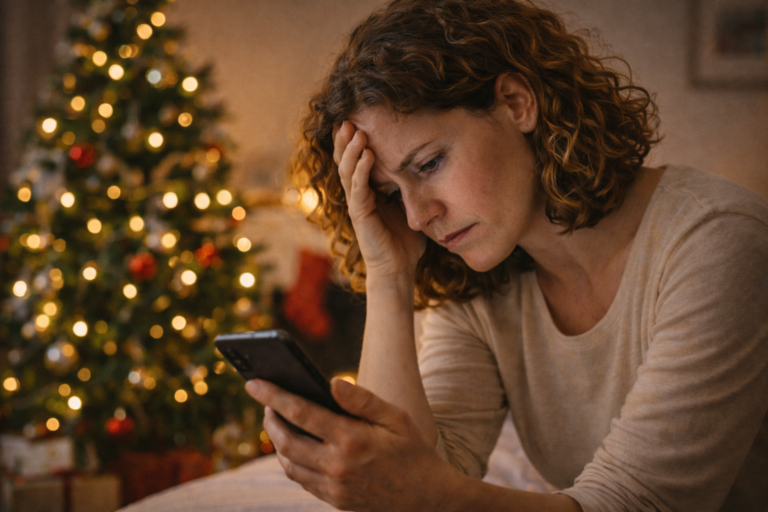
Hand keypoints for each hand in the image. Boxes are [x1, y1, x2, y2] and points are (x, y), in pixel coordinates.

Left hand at [246, 378, 457, 511]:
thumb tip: (332, 383)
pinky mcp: (334, 501)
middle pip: (285, 440)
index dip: (273, 396)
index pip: (301, 412)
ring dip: (277, 441)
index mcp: (352, 440)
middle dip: (269, 418)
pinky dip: (290, 461)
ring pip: (288, 464)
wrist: (428, 501)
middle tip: (265, 401)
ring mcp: (333, 487)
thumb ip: (363, 400)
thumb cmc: (414, 453)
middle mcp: (337, 466)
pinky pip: (301, 480)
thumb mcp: (397, 419)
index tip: (253, 383)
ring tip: (277, 421)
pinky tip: (294, 446)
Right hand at [334, 121, 425, 279]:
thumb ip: (411, 187)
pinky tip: (366, 155)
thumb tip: (429, 165)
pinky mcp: (360, 215)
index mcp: (368, 191)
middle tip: (348, 117)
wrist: (399, 268)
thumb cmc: (405, 240)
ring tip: (354, 130)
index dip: (353, 142)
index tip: (357, 118)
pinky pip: (358, 189)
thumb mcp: (410, 205)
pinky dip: (361, 171)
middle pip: (345, 161)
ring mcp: (357, 204)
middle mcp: (358, 195)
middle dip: (345, 139)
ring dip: (350, 150)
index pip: (356, 161)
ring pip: (347, 171)